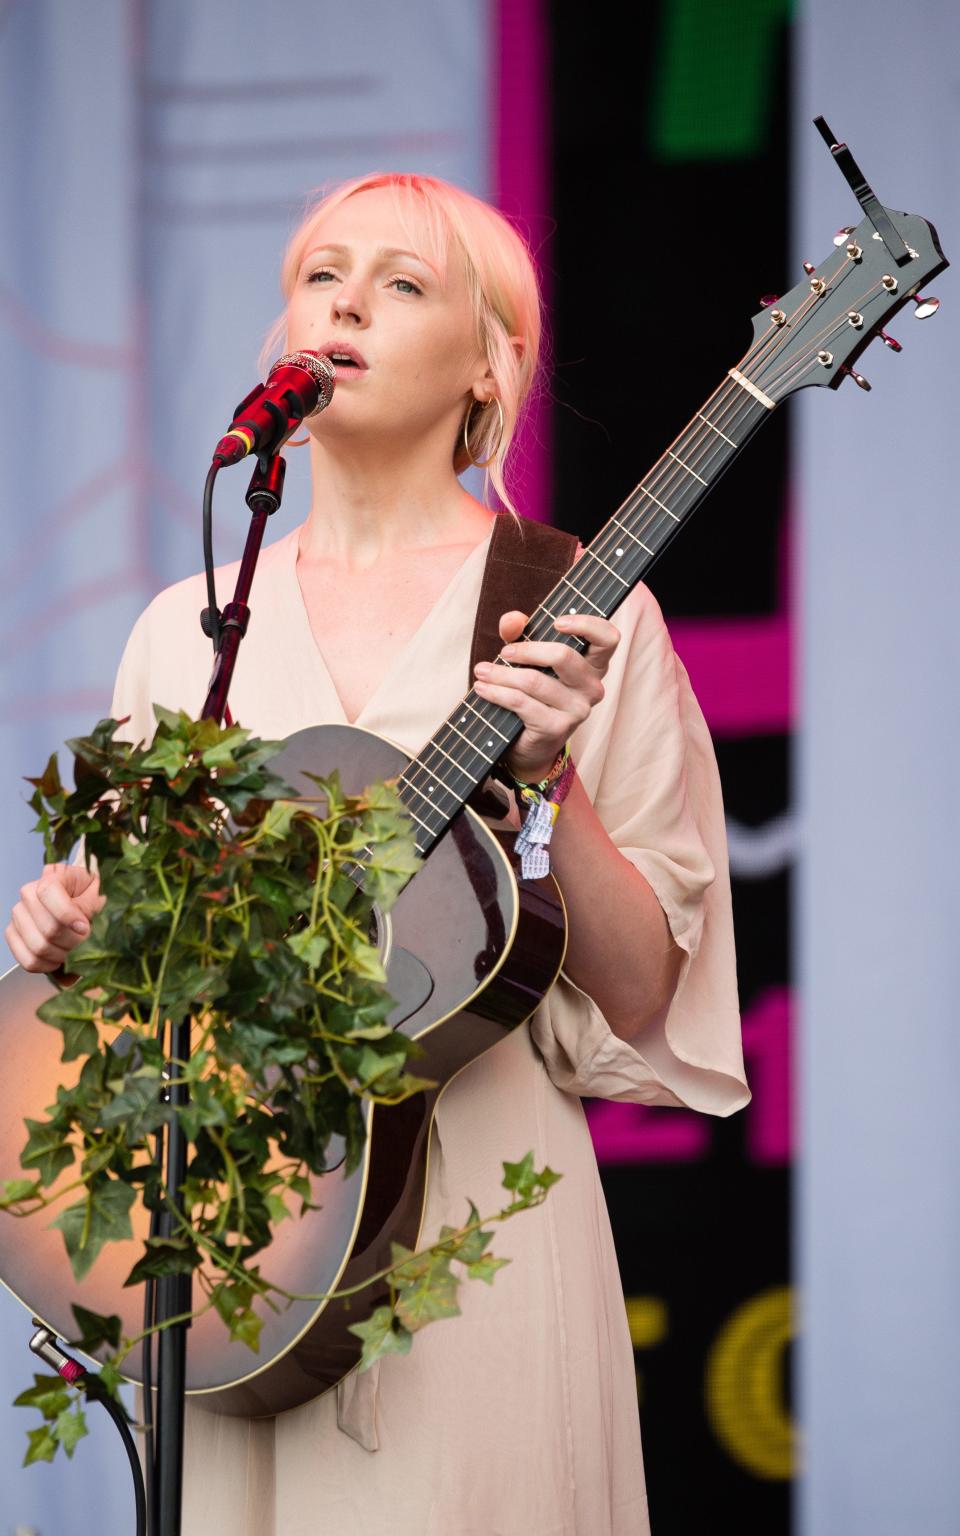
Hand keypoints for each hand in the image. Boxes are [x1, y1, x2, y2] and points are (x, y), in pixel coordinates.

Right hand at [5, 862, 103, 973]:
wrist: (80, 900)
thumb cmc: (88, 895)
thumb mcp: (96, 894)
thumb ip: (89, 907)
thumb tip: (80, 928)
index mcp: (50, 878)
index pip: (48, 893)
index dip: (68, 915)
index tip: (85, 927)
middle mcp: (28, 895)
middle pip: (49, 929)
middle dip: (73, 942)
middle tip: (85, 942)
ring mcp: (19, 916)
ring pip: (39, 947)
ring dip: (62, 955)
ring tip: (74, 950)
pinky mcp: (14, 936)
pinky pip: (28, 960)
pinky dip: (47, 965)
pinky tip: (59, 960)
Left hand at [473, 610, 620, 783]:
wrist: (530, 743)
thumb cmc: (534, 692)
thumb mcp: (528, 656)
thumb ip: (519, 632)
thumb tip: (512, 620)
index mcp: (594, 666)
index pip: (608, 639)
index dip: (587, 625)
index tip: (556, 622)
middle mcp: (592, 688)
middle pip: (563, 656)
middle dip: (526, 650)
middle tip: (504, 652)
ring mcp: (577, 710)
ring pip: (534, 680)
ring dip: (501, 674)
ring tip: (482, 671)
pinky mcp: (556, 728)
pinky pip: (520, 702)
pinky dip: (497, 692)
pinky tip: (482, 688)